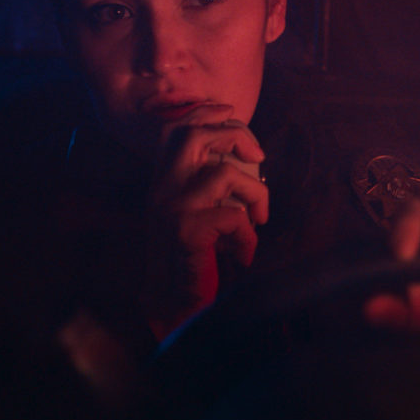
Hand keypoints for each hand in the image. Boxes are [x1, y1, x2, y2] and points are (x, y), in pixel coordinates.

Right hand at [140, 103, 267, 339]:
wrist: (172, 308)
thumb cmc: (191, 262)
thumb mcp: (195, 216)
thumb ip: (208, 187)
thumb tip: (244, 159)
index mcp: (161, 183)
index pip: (176, 130)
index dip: (204, 113)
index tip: (230, 111)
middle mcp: (161, 190)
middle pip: (194, 135)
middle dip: (234, 135)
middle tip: (258, 156)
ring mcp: (171, 208)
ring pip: (224, 174)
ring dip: (254, 196)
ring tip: (258, 221)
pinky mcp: (186, 230)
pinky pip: (233, 216)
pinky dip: (248, 236)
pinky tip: (243, 254)